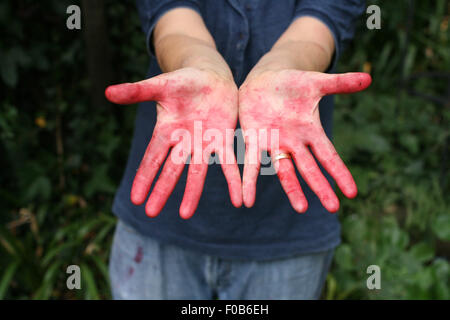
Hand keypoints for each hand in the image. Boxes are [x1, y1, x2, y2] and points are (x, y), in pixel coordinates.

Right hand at [105, 67, 241, 218]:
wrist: (210, 78)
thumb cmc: (183, 82)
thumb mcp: (160, 85)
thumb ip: (137, 91)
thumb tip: (106, 92)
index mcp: (166, 131)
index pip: (152, 157)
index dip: (144, 176)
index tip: (136, 198)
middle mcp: (183, 143)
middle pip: (171, 170)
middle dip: (161, 190)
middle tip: (151, 213)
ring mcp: (203, 144)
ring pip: (197, 172)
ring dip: (191, 193)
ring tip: (185, 214)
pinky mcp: (223, 140)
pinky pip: (229, 163)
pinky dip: (233, 181)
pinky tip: (238, 200)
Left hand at [239, 70, 370, 212]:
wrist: (264, 81)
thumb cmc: (292, 84)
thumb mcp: (316, 83)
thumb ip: (339, 83)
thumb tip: (369, 78)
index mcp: (310, 131)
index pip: (328, 156)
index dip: (339, 172)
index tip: (352, 193)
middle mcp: (294, 142)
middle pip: (309, 168)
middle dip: (321, 187)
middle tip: (333, 208)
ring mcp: (274, 144)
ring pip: (284, 171)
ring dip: (292, 189)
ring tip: (301, 208)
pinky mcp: (254, 141)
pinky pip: (252, 163)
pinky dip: (249, 181)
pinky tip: (247, 200)